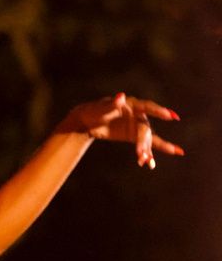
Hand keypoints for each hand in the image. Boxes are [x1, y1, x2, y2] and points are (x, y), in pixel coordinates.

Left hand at [61, 92, 184, 168]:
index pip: (147, 107)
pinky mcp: (133, 136)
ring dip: (147, 150)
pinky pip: (144, 145)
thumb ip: (112, 104)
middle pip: (145, 129)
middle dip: (143, 142)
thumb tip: (121, 96)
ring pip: (147, 139)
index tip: (171, 116)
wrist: (88, 121)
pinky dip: (148, 154)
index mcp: (132, 105)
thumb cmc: (94, 111)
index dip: (159, 111)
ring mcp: (136, 126)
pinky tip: (151, 164)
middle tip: (140, 153)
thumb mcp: (101, 109)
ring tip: (147, 162)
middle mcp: (138, 115)